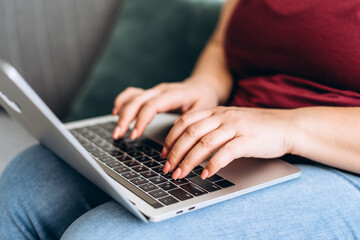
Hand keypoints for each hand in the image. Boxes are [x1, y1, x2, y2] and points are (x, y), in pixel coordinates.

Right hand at [112, 80, 219, 139]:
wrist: (202, 87)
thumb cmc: (203, 99)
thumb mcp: (204, 109)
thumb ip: (191, 120)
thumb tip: (176, 134)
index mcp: (174, 93)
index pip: (152, 105)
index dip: (141, 119)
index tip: (135, 135)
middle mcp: (161, 90)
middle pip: (137, 101)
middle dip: (125, 118)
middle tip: (118, 136)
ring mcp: (153, 91)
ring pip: (132, 97)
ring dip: (121, 112)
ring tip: (116, 131)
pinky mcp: (150, 94)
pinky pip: (132, 94)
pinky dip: (122, 102)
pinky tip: (115, 113)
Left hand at [162, 106, 294, 179]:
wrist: (286, 126)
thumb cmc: (256, 128)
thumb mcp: (230, 122)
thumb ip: (211, 130)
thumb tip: (190, 147)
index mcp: (216, 112)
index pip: (186, 121)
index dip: (171, 137)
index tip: (164, 153)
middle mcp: (223, 117)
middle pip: (190, 133)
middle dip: (175, 153)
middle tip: (167, 168)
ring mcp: (235, 127)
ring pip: (204, 143)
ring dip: (188, 161)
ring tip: (180, 174)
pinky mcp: (248, 140)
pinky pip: (226, 152)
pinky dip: (213, 164)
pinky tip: (205, 174)